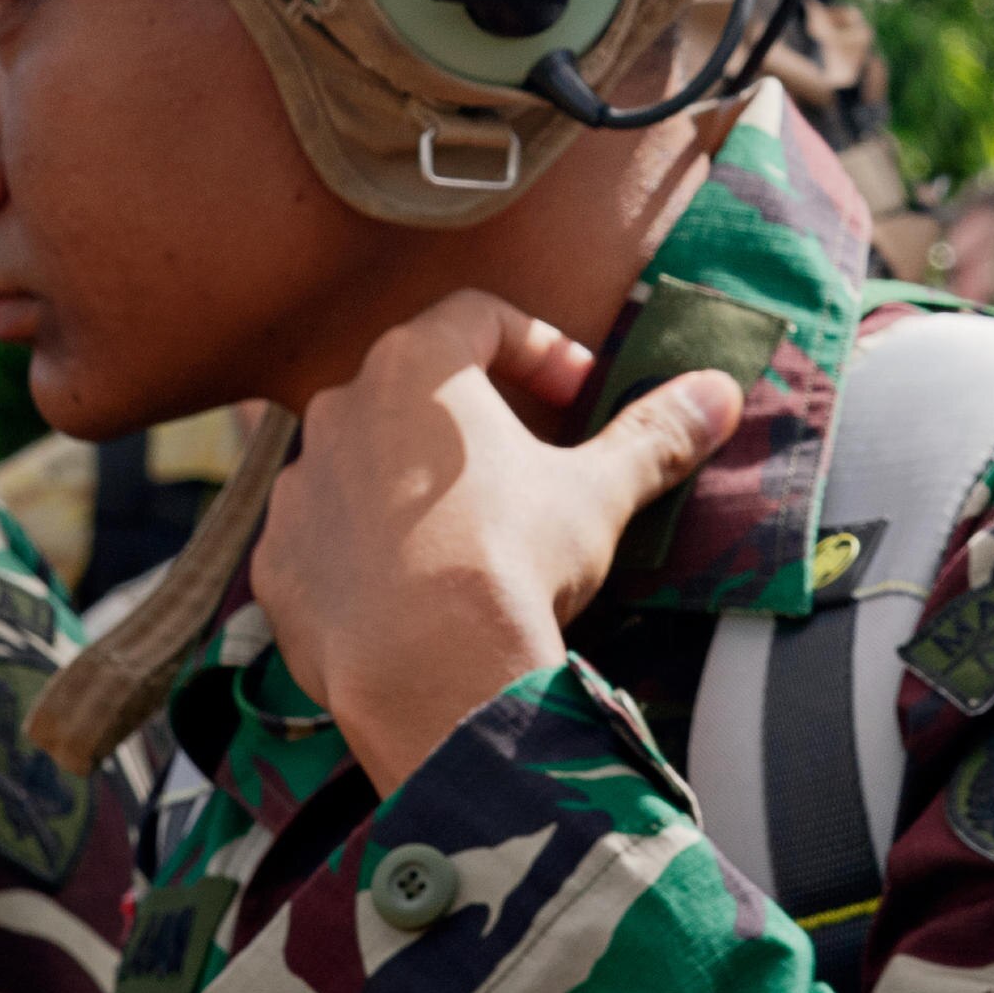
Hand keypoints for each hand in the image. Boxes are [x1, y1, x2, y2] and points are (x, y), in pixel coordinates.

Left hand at [249, 289, 746, 792]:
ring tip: (467, 538)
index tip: (577, 395)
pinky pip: (321, 535)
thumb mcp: (599, 493)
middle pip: (412, 386)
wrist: (427, 676)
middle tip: (525, 466)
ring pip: (359, 460)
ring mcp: (296, 484)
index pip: (477, 316)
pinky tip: (409, 592)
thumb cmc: (512, 562)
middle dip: (471, 419)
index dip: (537, 347)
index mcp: (417, 368)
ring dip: (410, 484)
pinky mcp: (274, 559)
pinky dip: (361, 549)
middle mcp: (340, 407)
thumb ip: (654, 434)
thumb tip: (719, 390)